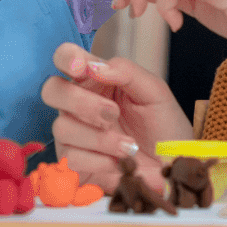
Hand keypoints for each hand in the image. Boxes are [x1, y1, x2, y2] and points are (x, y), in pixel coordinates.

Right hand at [40, 42, 191, 193]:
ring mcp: (73, 134)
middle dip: (80, 101)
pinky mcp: (73, 163)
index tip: (81, 68)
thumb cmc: (164, 128)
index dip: (67, 58)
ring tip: (130, 146)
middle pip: (52, 90)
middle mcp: (77, 104)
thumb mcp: (155, 92)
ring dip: (100, 138)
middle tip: (112, 113)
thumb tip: (95, 67)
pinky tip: (119, 163)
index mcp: (95, 81)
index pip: (66, 58)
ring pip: (62, 127)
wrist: (174, 168)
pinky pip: (71, 158)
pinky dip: (99, 161)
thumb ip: (126, 71)